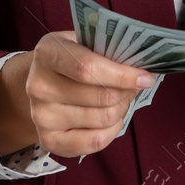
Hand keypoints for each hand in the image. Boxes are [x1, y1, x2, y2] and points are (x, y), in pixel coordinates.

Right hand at [0, 30, 155, 158]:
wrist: (40, 83)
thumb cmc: (70, 59)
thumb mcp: (82, 42)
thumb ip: (107, 50)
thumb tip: (142, 68)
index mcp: (47, 53)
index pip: (88, 68)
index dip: (121, 75)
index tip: (145, 77)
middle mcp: (39, 86)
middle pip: (100, 97)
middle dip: (126, 92)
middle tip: (135, 86)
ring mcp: (41, 116)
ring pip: (102, 119)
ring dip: (121, 109)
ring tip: (120, 99)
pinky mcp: (48, 140)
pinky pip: (95, 142)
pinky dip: (112, 130)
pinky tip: (112, 118)